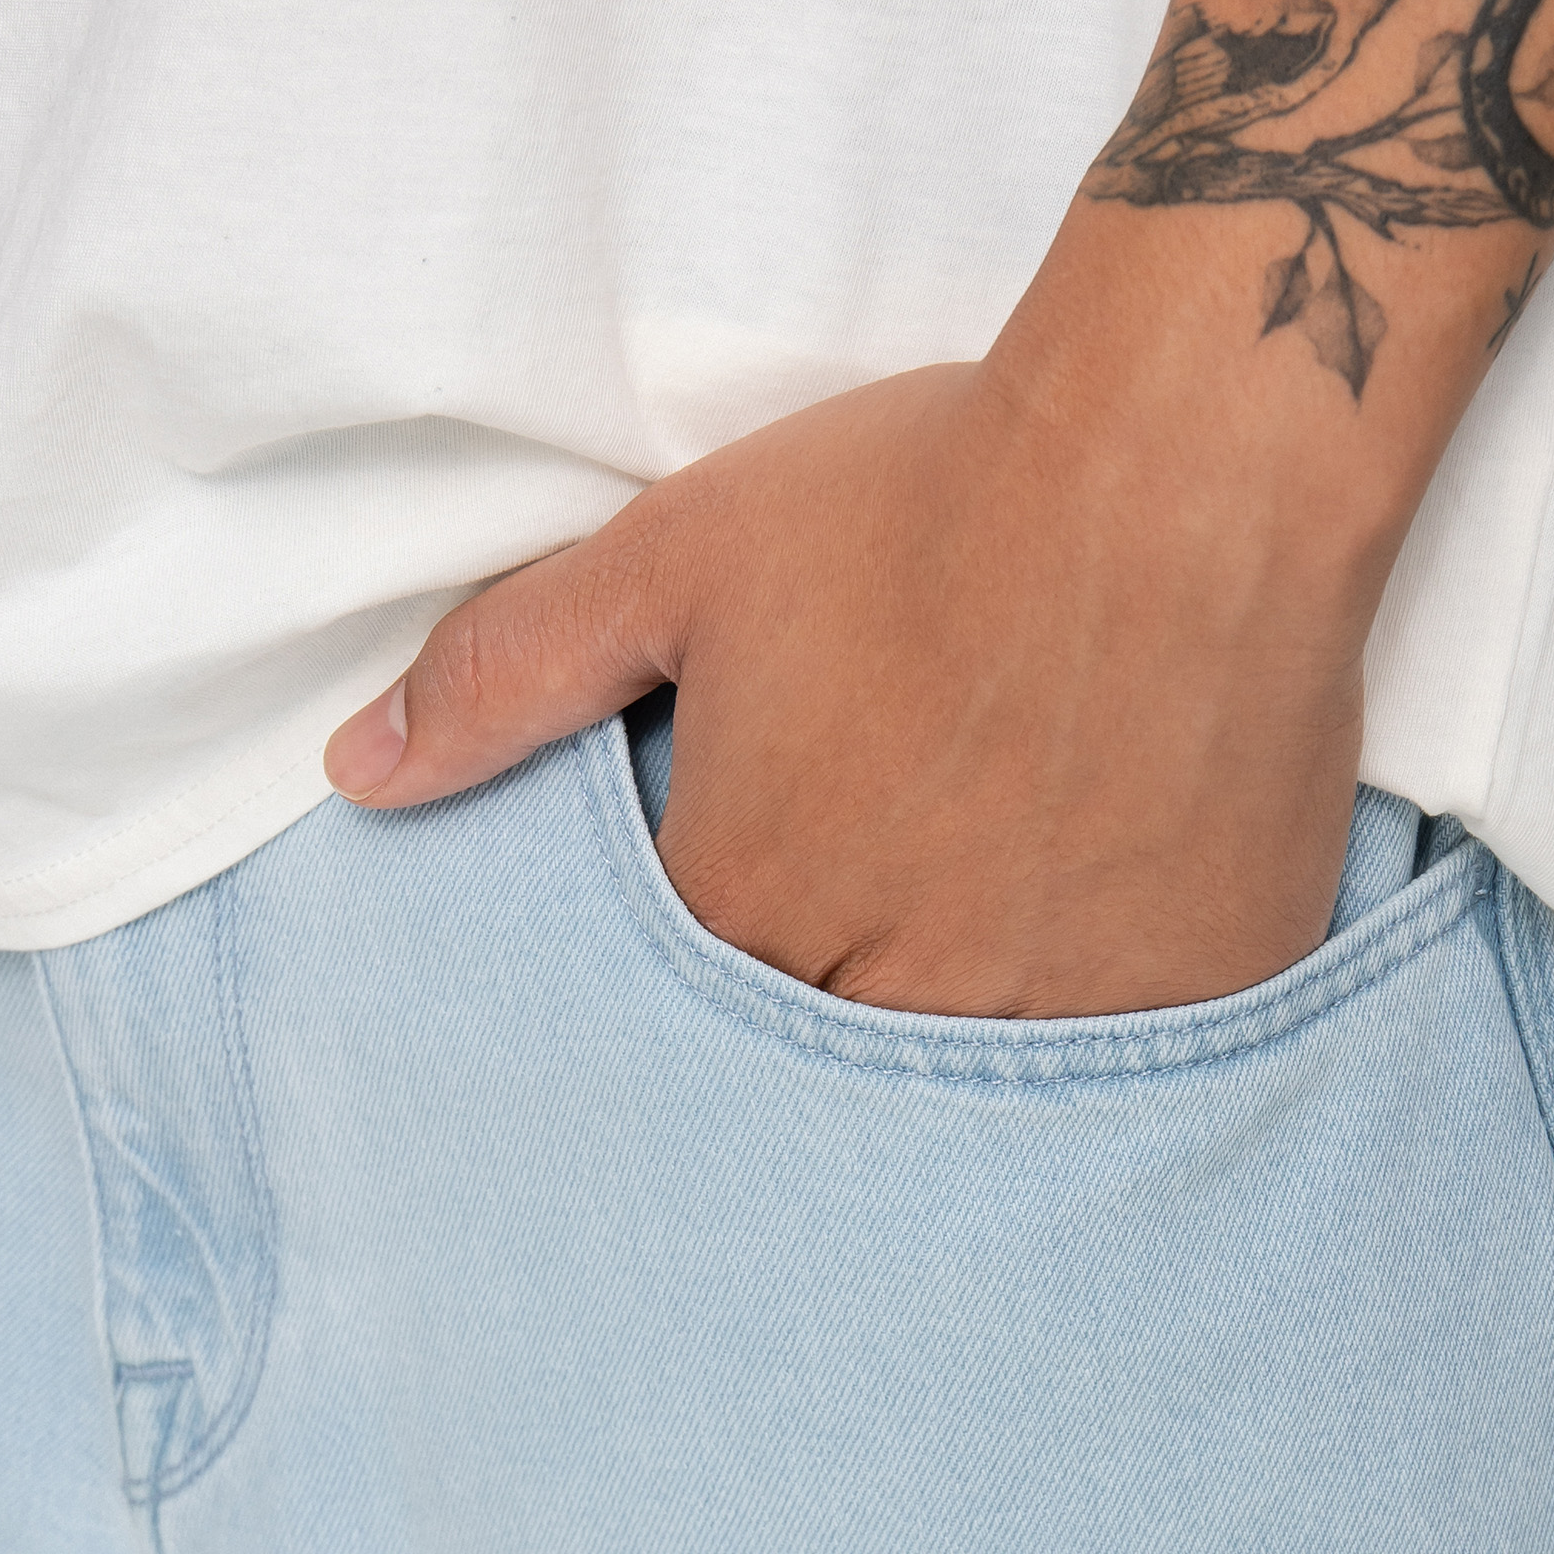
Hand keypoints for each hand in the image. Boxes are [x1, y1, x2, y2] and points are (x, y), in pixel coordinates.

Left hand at [324, 240, 1386, 1018]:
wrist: (1193, 459)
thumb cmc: (926, 500)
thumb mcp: (682, 557)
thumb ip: (511, 673)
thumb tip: (360, 770)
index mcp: (752, 903)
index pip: (673, 1022)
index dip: (702, 966)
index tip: (751, 905)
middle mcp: (892, 994)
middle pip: (818, 1071)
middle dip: (822, 1007)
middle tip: (867, 913)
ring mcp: (1055, 1013)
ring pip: (963, 1094)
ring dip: (950, 1037)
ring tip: (977, 933)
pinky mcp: (1192, 999)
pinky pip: (1117, 1077)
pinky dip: (1088, 1034)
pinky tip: (1089, 945)